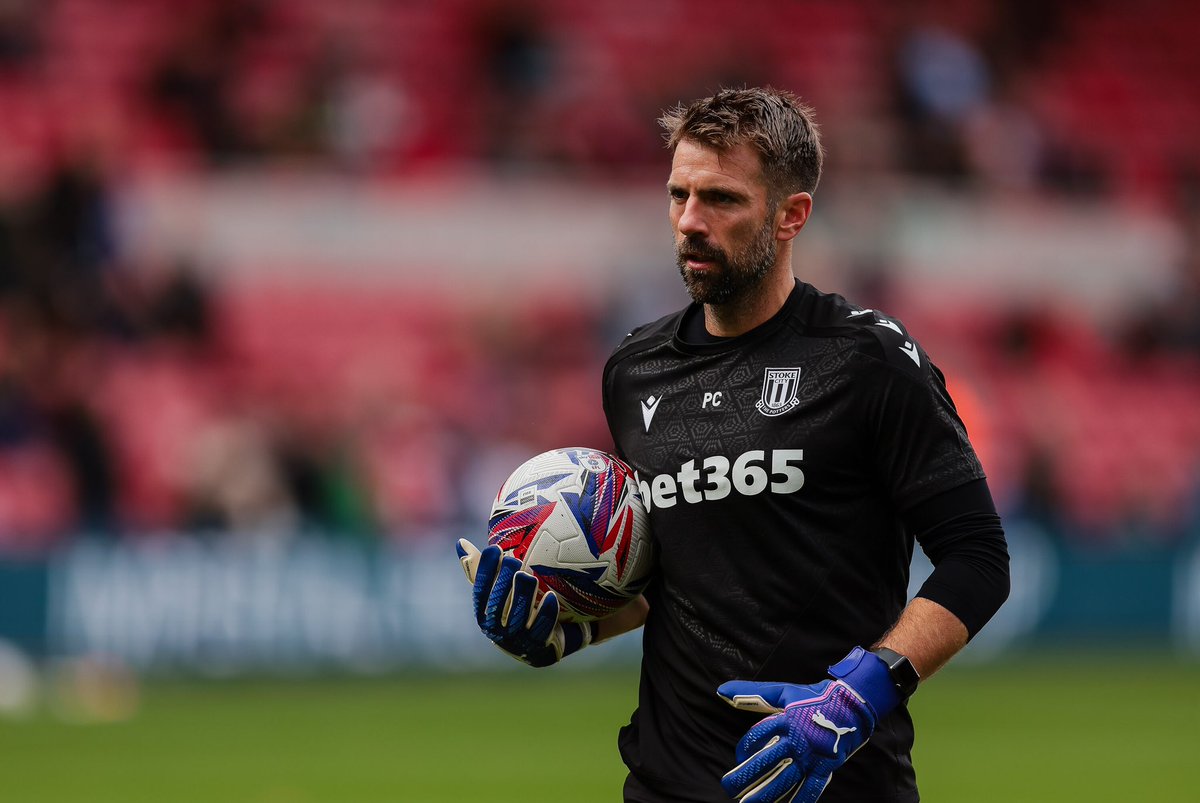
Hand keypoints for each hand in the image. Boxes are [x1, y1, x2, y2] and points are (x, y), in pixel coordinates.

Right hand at [456, 538, 593, 666]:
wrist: (536, 643)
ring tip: (528, 576)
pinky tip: (551, 595)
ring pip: (518, 617)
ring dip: (523, 594)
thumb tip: (460, 542)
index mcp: (483, 614)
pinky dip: (546, 613)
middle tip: (515, 560)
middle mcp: (496, 630)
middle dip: (504, 581)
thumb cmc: (511, 609)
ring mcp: (517, 639)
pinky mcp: (537, 645)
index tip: (495, 548)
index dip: (485, 570)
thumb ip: (480, 570)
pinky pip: (541, 629)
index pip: (479, 592)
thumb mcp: (495, 591)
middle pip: (496, 605)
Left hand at [717, 648, 900, 802]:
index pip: (758, 735)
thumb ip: (753, 693)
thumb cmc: (813, 697)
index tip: (739, 757)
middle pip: (766, 760)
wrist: (852, 704)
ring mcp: (811, 755)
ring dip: (765, 793)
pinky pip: (811, 788)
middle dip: (745, 776)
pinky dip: (800, 800)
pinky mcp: (825, 766)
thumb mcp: (783, 692)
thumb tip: (721, 690)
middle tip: (729, 787)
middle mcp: (796, 739)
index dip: (745, 747)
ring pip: (784, 778)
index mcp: (785, 719)